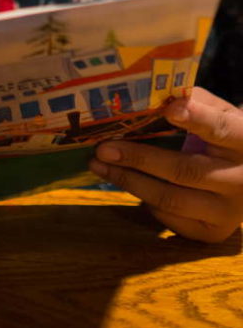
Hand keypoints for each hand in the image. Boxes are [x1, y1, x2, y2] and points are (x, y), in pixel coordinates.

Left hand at [89, 87, 242, 242]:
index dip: (196, 118)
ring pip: (172, 200)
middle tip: (104, 148)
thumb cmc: (222, 135)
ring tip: (99, 165)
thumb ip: (191, 101)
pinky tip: (127, 181)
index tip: (168, 110)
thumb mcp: (218, 113)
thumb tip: (147, 95)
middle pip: (185, 171)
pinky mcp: (213, 232)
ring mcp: (228, 212)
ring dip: (129, 181)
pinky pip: (170, 218)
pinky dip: (144, 199)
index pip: (220, 129)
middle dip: (139, 158)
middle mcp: (241, 180)